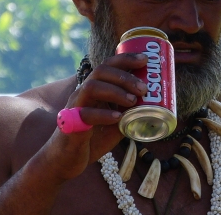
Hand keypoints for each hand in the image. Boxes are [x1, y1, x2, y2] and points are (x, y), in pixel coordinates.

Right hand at [42, 52, 147, 180]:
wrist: (65, 162)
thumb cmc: (92, 140)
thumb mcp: (116, 124)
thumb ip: (130, 113)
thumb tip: (155, 106)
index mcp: (94, 90)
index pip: (108, 65)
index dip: (126, 59)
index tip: (145, 59)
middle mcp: (82, 94)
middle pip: (101, 71)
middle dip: (124, 76)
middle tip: (143, 88)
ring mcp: (75, 108)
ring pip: (91, 87)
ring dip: (115, 91)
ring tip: (132, 101)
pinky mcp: (70, 126)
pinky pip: (85, 114)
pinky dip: (103, 114)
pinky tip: (118, 118)